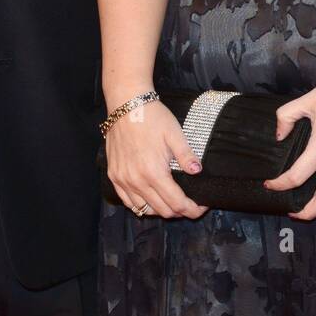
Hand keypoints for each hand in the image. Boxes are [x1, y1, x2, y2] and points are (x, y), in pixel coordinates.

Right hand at [104, 98, 208, 217]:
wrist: (126, 104)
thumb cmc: (152, 117)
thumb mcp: (174, 133)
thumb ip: (186, 155)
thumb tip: (197, 171)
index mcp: (153, 172)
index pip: (177, 203)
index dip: (192, 209)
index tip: (202, 207)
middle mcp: (137, 180)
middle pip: (163, 210)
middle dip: (180, 211)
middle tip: (191, 203)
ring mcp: (123, 180)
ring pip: (145, 210)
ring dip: (161, 209)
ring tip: (172, 201)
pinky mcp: (114, 176)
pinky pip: (128, 201)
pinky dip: (142, 205)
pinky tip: (151, 199)